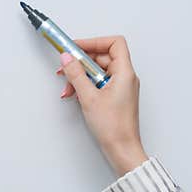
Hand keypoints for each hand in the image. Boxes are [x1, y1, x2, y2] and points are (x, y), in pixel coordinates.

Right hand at [55, 36, 145, 171]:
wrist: (122, 150)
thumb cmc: (113, 127)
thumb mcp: (88, 97)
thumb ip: (76, 74)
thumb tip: (67, 57)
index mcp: (125, 73)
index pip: (114, 43)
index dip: (94, 42)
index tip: (76, 47)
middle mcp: (125, 77)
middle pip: (103, 56)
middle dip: (82, 61)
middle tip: (65, 66)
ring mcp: (121, 87)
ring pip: (98, 71)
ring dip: (80, 76)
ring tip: (67, 87)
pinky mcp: (115, 97)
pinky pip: (99, 83)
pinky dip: (85, 86)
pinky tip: (74, 94)